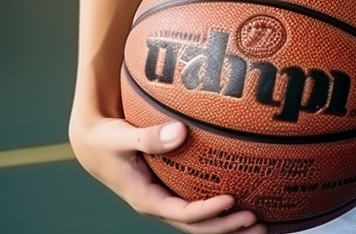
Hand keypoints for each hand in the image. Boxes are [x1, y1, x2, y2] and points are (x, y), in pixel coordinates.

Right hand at [69, 113, 266, 233]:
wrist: (93, 145)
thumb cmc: (107, 139)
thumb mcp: (121, 137)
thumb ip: (149, 137)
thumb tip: (180, 132)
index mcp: (146, 198)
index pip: (183, 213)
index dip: (208, 212)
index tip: (232, 200)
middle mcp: (158, 205)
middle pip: (196, 227)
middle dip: (227, 228)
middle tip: (258, 222)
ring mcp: (165, 201)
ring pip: (199, 223)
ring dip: (228, 226)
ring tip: (261, 224)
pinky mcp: (170, 191)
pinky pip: (197, 207)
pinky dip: (219, 210)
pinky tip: (243, 202)